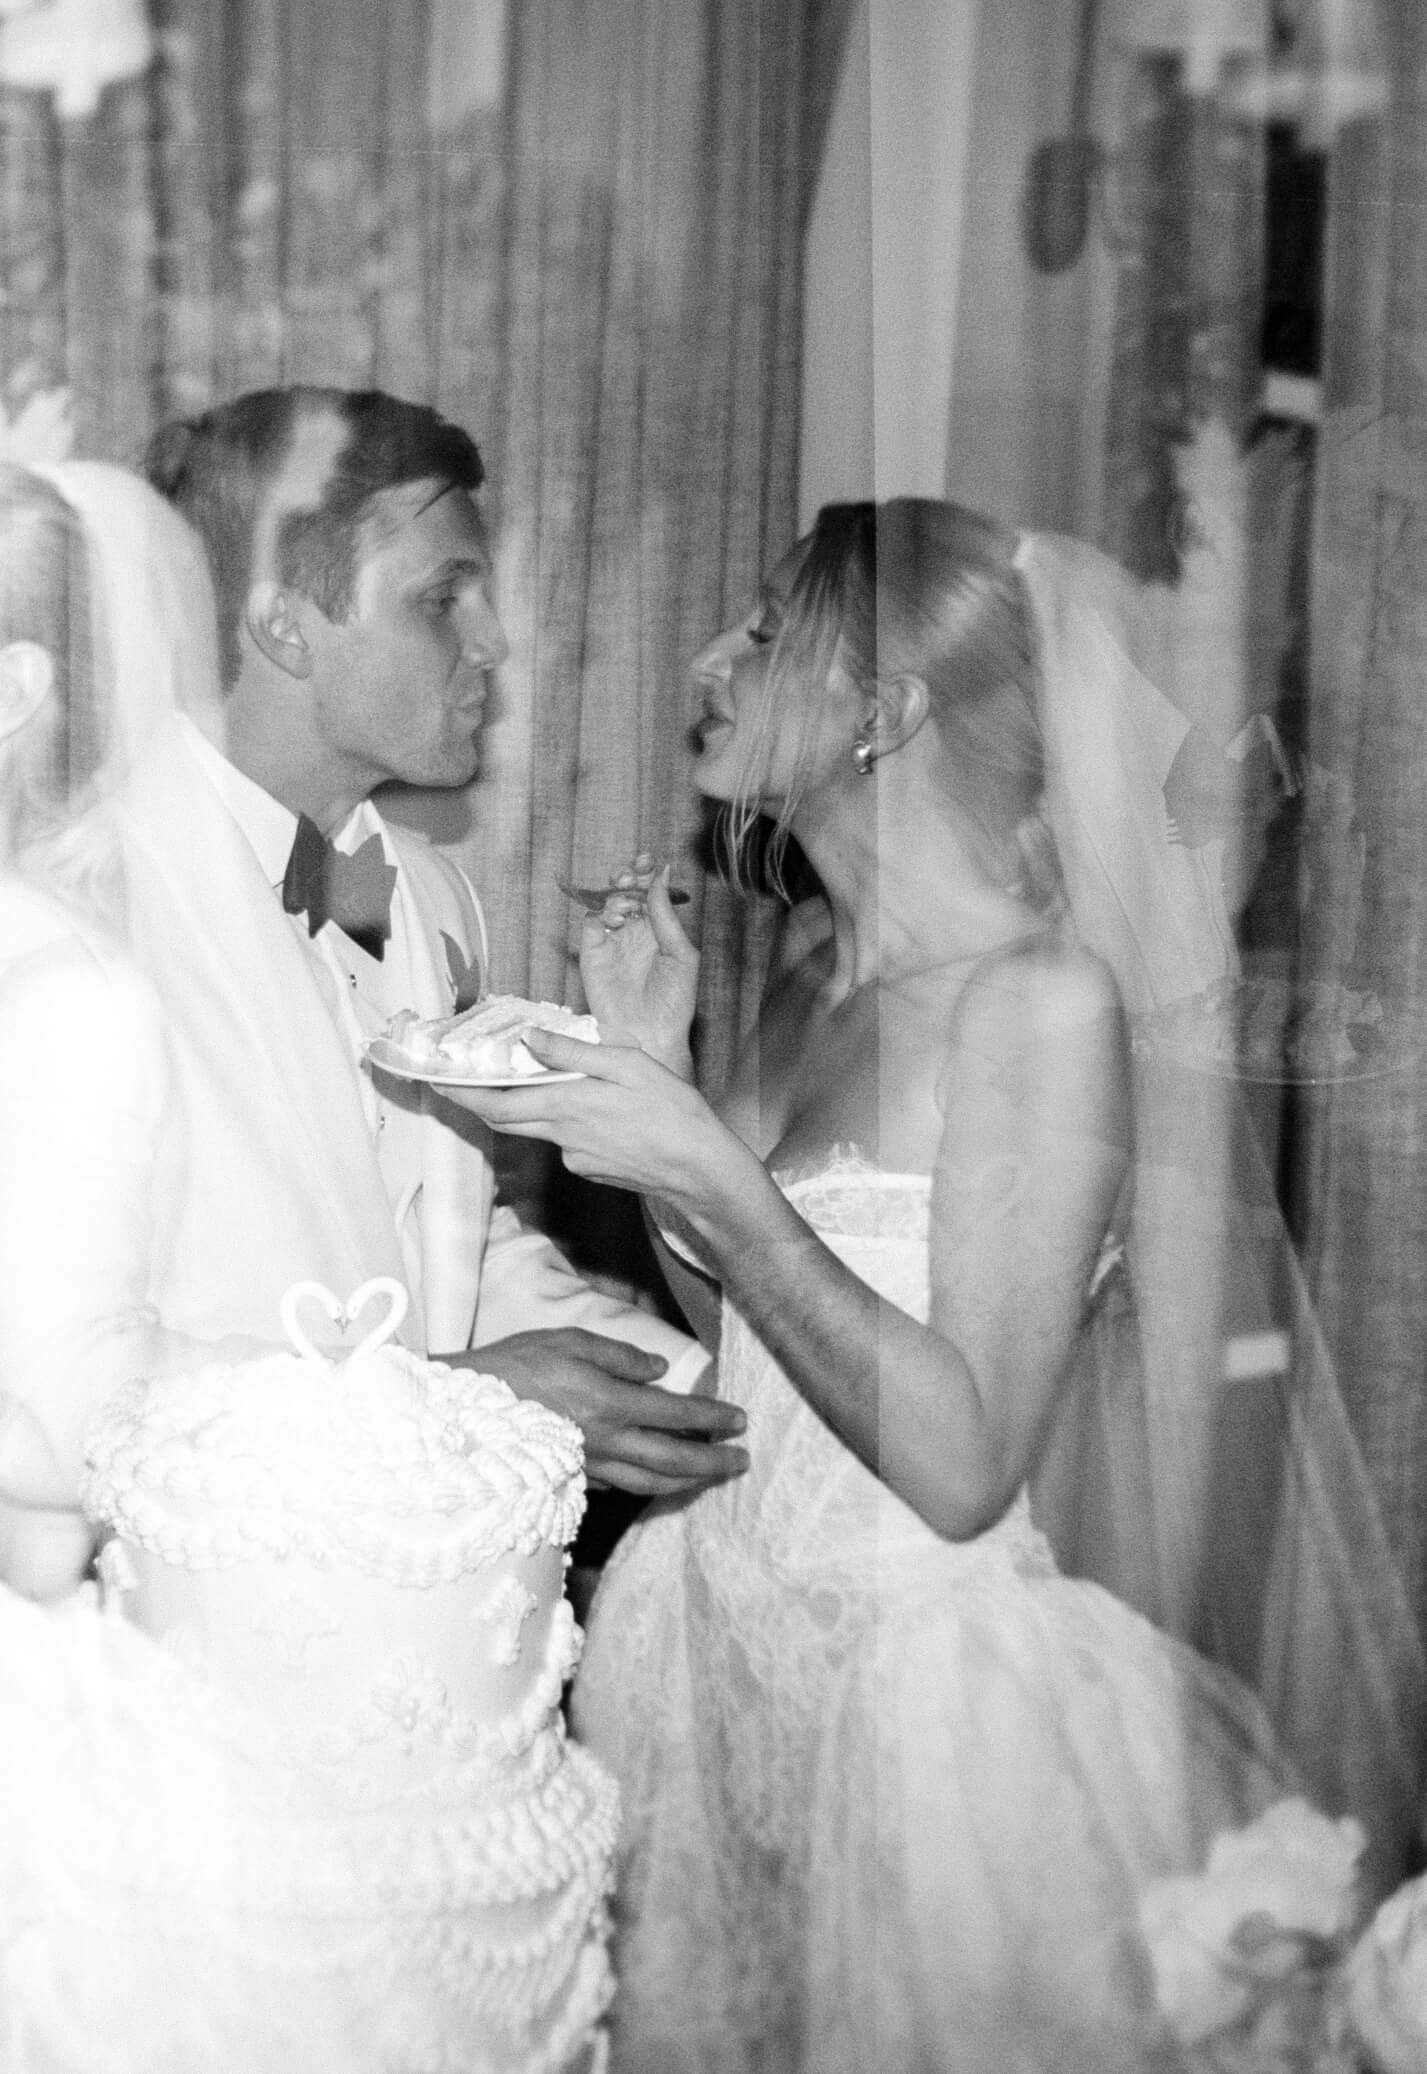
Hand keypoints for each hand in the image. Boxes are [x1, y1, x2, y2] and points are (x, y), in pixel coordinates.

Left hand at [440, 1028, 759, 1214]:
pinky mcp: (591, 1170)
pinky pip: (568, 1140)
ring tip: (565, 1078)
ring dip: (539, 1104)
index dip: (462, 1094)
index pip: (497, 1104)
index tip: (437, 1080)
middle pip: (507, 1119)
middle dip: (483, 1099)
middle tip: (466, 1077)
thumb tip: (530, 1041)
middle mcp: (562, 1137)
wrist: (700, 1169)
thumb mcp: (628, 1064)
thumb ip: (574, 1052)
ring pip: (542, 1126)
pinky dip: (571, 1119)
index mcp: (567, 1106)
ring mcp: (575, 1158)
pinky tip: (604, 1108)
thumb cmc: (672, 1112)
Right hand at [451, 1327, 747, 1496]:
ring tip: (712, 1478)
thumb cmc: (513, 1366)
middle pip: (672, 1461)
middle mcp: (605, 1441)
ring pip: (649, 1484)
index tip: (740, 1421)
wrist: (462, 1413)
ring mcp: (588, 1467)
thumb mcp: (568, 1340)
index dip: (712, 1419)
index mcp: (609, 1402)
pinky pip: (621, 1487)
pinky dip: (649, 1487)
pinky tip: (660, 1481)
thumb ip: (618, 1355)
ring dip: (688, 1483)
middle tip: (742, 1462)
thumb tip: (659, 1369)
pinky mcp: (572, 1480)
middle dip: (713, 1463)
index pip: (675, 1414)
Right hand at [580, 855, 698, 1075]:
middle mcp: (634, 933)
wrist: (651, 1037)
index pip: (649, 892)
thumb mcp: (681, 955)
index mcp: (659, 930)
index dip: (646, 872)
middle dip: (627, 877)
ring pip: (606, 904)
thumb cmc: (674, 1004)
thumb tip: (662, 874)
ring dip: (615, 894)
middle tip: (630, 874)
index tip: (647, 860)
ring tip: (627, 904)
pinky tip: (615, 918)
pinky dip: (600, 913)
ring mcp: (612, 943)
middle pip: (625, 892)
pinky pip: (591, 924)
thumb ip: (667, 916)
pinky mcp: (592, 955)